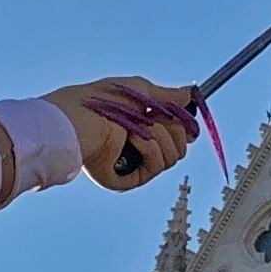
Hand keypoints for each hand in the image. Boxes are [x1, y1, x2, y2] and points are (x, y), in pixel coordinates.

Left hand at [50, 76, 200, 190]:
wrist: (80, 117)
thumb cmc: (102, 100)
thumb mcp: (141, 91)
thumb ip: (168, 96)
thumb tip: (190, 93)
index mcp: (140, 129)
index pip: (176, 134)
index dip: (184, 125)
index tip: (185, 114)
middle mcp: (137, 150)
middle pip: (180, 147)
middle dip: (175, 128)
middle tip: (157, 117)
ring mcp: (132, 166)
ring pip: (172, 157)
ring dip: (162, 136)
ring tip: (139, 126)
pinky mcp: (125, 180)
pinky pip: (156, 167)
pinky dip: (150, 149)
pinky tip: (133, 138)